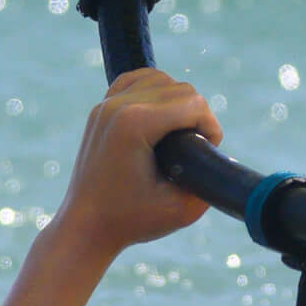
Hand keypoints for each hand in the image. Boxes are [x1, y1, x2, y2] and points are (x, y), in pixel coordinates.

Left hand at [48, 69, 222, 256]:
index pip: (193, 104)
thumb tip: (220, 157)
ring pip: (161, 79)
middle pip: (180, 89)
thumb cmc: (131, 221)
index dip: (210, 128)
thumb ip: (211, 180)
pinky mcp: (101, 108)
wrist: (85, 226)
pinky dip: (155, 91)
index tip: (208, 152)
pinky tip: (160, 115)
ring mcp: (106, 104)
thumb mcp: (183, 209)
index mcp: (135, 123)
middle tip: (195, 149)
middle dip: (196, 116)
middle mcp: (118, 106)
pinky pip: (137, 80)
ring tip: (179, 134)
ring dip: (178, 101)